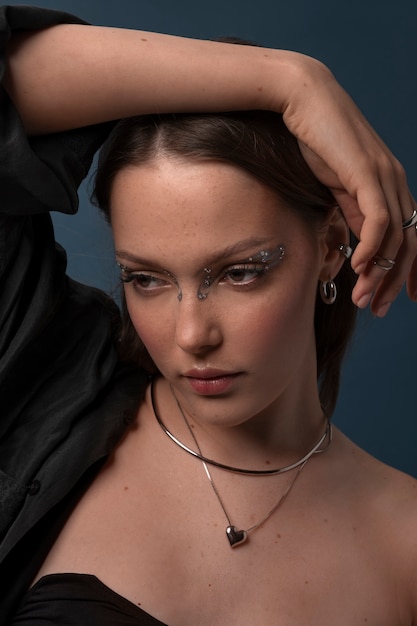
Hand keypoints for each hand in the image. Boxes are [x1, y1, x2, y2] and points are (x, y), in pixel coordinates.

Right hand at [281, 58, 416, 315]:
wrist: (302, 100)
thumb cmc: (315, 140)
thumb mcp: (337, 187)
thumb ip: (354, 213)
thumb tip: (361, 245)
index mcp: (390, 186)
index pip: (411, 235)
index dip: (411, 270)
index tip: (401, 298)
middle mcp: (395, 182)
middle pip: (410, 242)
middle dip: (396, 281)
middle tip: (379, 309)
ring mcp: (384, 176)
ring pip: (396, 236)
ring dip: (381, 273)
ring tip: (364, 299)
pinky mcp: (366, 173)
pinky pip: (379, 219)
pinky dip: (373, 247)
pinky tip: (359, 267)